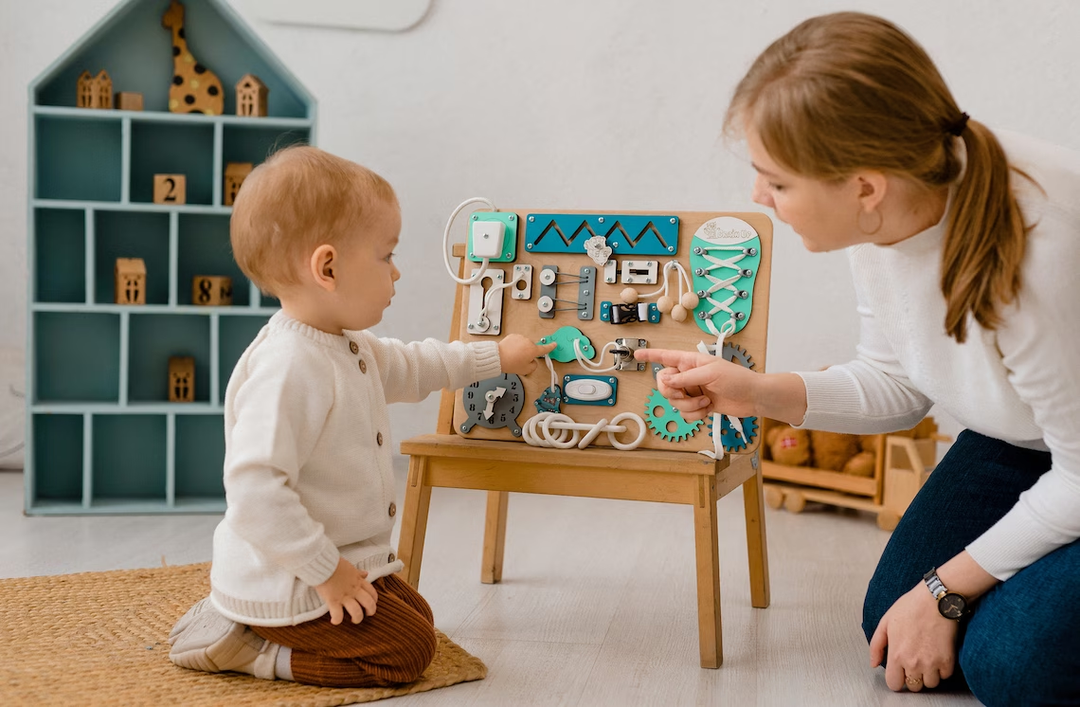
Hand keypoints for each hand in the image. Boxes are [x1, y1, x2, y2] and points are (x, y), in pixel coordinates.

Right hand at [315, 557, 378, 624]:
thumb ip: (358, 573)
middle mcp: (354, 589)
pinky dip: (337, 620)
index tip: (372, 603)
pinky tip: (334, 621)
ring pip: (357, 611)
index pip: (372, 591)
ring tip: (354, 620)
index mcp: (358, 581)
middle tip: (367, 614)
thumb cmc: (334, 563)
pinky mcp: (333, 601)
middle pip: (368, 603)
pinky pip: (338, 614)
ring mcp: (344, 596)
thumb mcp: (350, 567)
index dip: (374, 599)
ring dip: (357, 618)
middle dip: (371, 610)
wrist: (322, 563)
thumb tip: (365, 574)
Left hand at [498, 334, 556, 375]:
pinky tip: (511, 351)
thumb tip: (533, 361)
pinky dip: (515, 345)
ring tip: (514, 355)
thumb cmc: (511, 363)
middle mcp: (528, 342)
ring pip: (525, 344)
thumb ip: (534, 365)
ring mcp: (521, 338)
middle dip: (529, 353)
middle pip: (532, 348)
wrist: (498, 357)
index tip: (554, 344)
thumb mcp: (526, 370)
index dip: (551, 347)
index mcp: (533, 350)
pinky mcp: (513, 336)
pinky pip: (518, 341)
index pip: (545, 348)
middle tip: (521, 360)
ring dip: (522, 348)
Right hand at [633, 348, 761, 420]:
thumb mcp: (710, 373)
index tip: (637, 355)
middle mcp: (689, 376)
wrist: (753, 397)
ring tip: (705, 402)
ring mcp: (693, 391)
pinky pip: (685, 413)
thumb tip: (664, 379)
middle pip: (664, 385)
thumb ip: (685, 377)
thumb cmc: (737, 379)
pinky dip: (695, 414)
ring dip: (689, 405)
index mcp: (691, 362)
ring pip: (674, 402)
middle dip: (673, 393)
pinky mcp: (698, 405)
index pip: (665, 356)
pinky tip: (708, 409)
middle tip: (684, 394)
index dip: (651, 355)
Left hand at [869, 583, 958, 691]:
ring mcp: (932, 664)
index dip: (896, 679)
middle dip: (912, 677)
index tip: (899, 673)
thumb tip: (873, 663)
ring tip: (926, 658)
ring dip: (928, 675)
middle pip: (913, 687)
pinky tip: (937, 655)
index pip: (894, 684)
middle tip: (913, 662)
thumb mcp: (886, 622)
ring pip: (930, 684)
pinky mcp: (948, 661)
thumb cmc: (911, 606)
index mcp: (896, 655)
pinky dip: (942, 669)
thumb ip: (876, 646)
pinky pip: (945, 676)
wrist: (936, 600)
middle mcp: (914, 663)